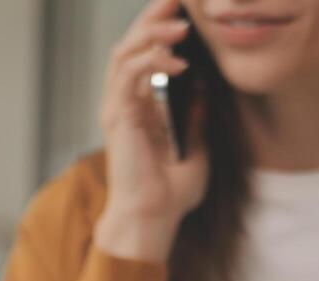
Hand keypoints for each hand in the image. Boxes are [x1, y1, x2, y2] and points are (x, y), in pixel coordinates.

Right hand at [94, 0, 210, 262]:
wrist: (153, 220)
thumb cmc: (170, 193)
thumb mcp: (195, 146)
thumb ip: (194, 116)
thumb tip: (202, 86)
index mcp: (137, 106)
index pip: (143, 53)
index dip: (159, 28)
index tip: (184, 10)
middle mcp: (122, 103)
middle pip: (129, 44)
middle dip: (152, 18)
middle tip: (177, 0)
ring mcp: (116, 110)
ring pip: (123, 54)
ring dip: (151, 35)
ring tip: (180, 27)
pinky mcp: (116, 120)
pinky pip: (127, 78)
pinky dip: (150, 63)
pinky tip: (177, 63)